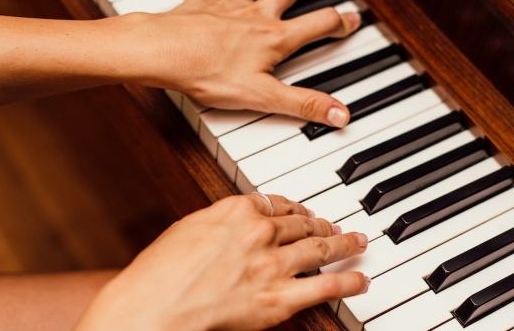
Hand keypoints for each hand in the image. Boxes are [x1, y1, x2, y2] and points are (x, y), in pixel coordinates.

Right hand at [74, 194, 368, 330]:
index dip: (295, 209)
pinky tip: (361, 279)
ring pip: (321, 248)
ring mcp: (273, 264)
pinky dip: (349, 281)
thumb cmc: (158, 275)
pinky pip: (326, 285)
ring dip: (344, 244)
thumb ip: (219, 223)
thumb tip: (234, 223)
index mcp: (236, 210)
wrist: (152, 309)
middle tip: (335, 226)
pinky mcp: (280, 297)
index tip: (302, 211)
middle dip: (323, 224)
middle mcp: (260, 232)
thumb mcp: (187, 231)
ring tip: (358, 242)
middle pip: (303, 224)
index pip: (277, 204)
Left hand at [146, 0, 360, 126]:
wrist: (161, 53)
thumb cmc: (207, 73)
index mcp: (275, 38)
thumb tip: (340, 114)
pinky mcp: (200, 1)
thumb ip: (303, 104)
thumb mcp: (263, 97)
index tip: (352, 19)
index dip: (340, 22)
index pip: (319, 25)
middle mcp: (255, 15)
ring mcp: (228, 5)